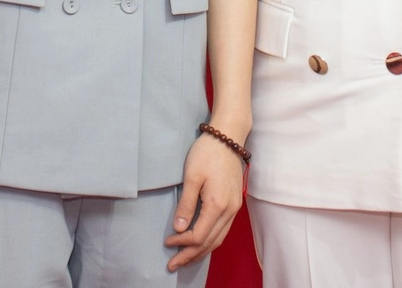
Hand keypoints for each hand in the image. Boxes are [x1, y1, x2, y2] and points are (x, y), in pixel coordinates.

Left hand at [165, 131, 245, 270]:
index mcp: (218, 205)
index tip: (167, 243)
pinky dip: (211, 241)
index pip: (198, 235)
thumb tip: (179, 229)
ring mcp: (234, 208)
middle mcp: (229, 211)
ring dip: (201, 251)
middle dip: (191, 255)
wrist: (228, 136)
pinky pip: (223, 230)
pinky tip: (201, 243)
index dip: (182, 244)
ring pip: (218, 239)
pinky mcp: (234, 204)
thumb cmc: (207, 152)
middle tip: (173, 265)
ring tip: (186, 259)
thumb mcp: (192, 176)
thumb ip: (186, 204)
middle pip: (210, 242)